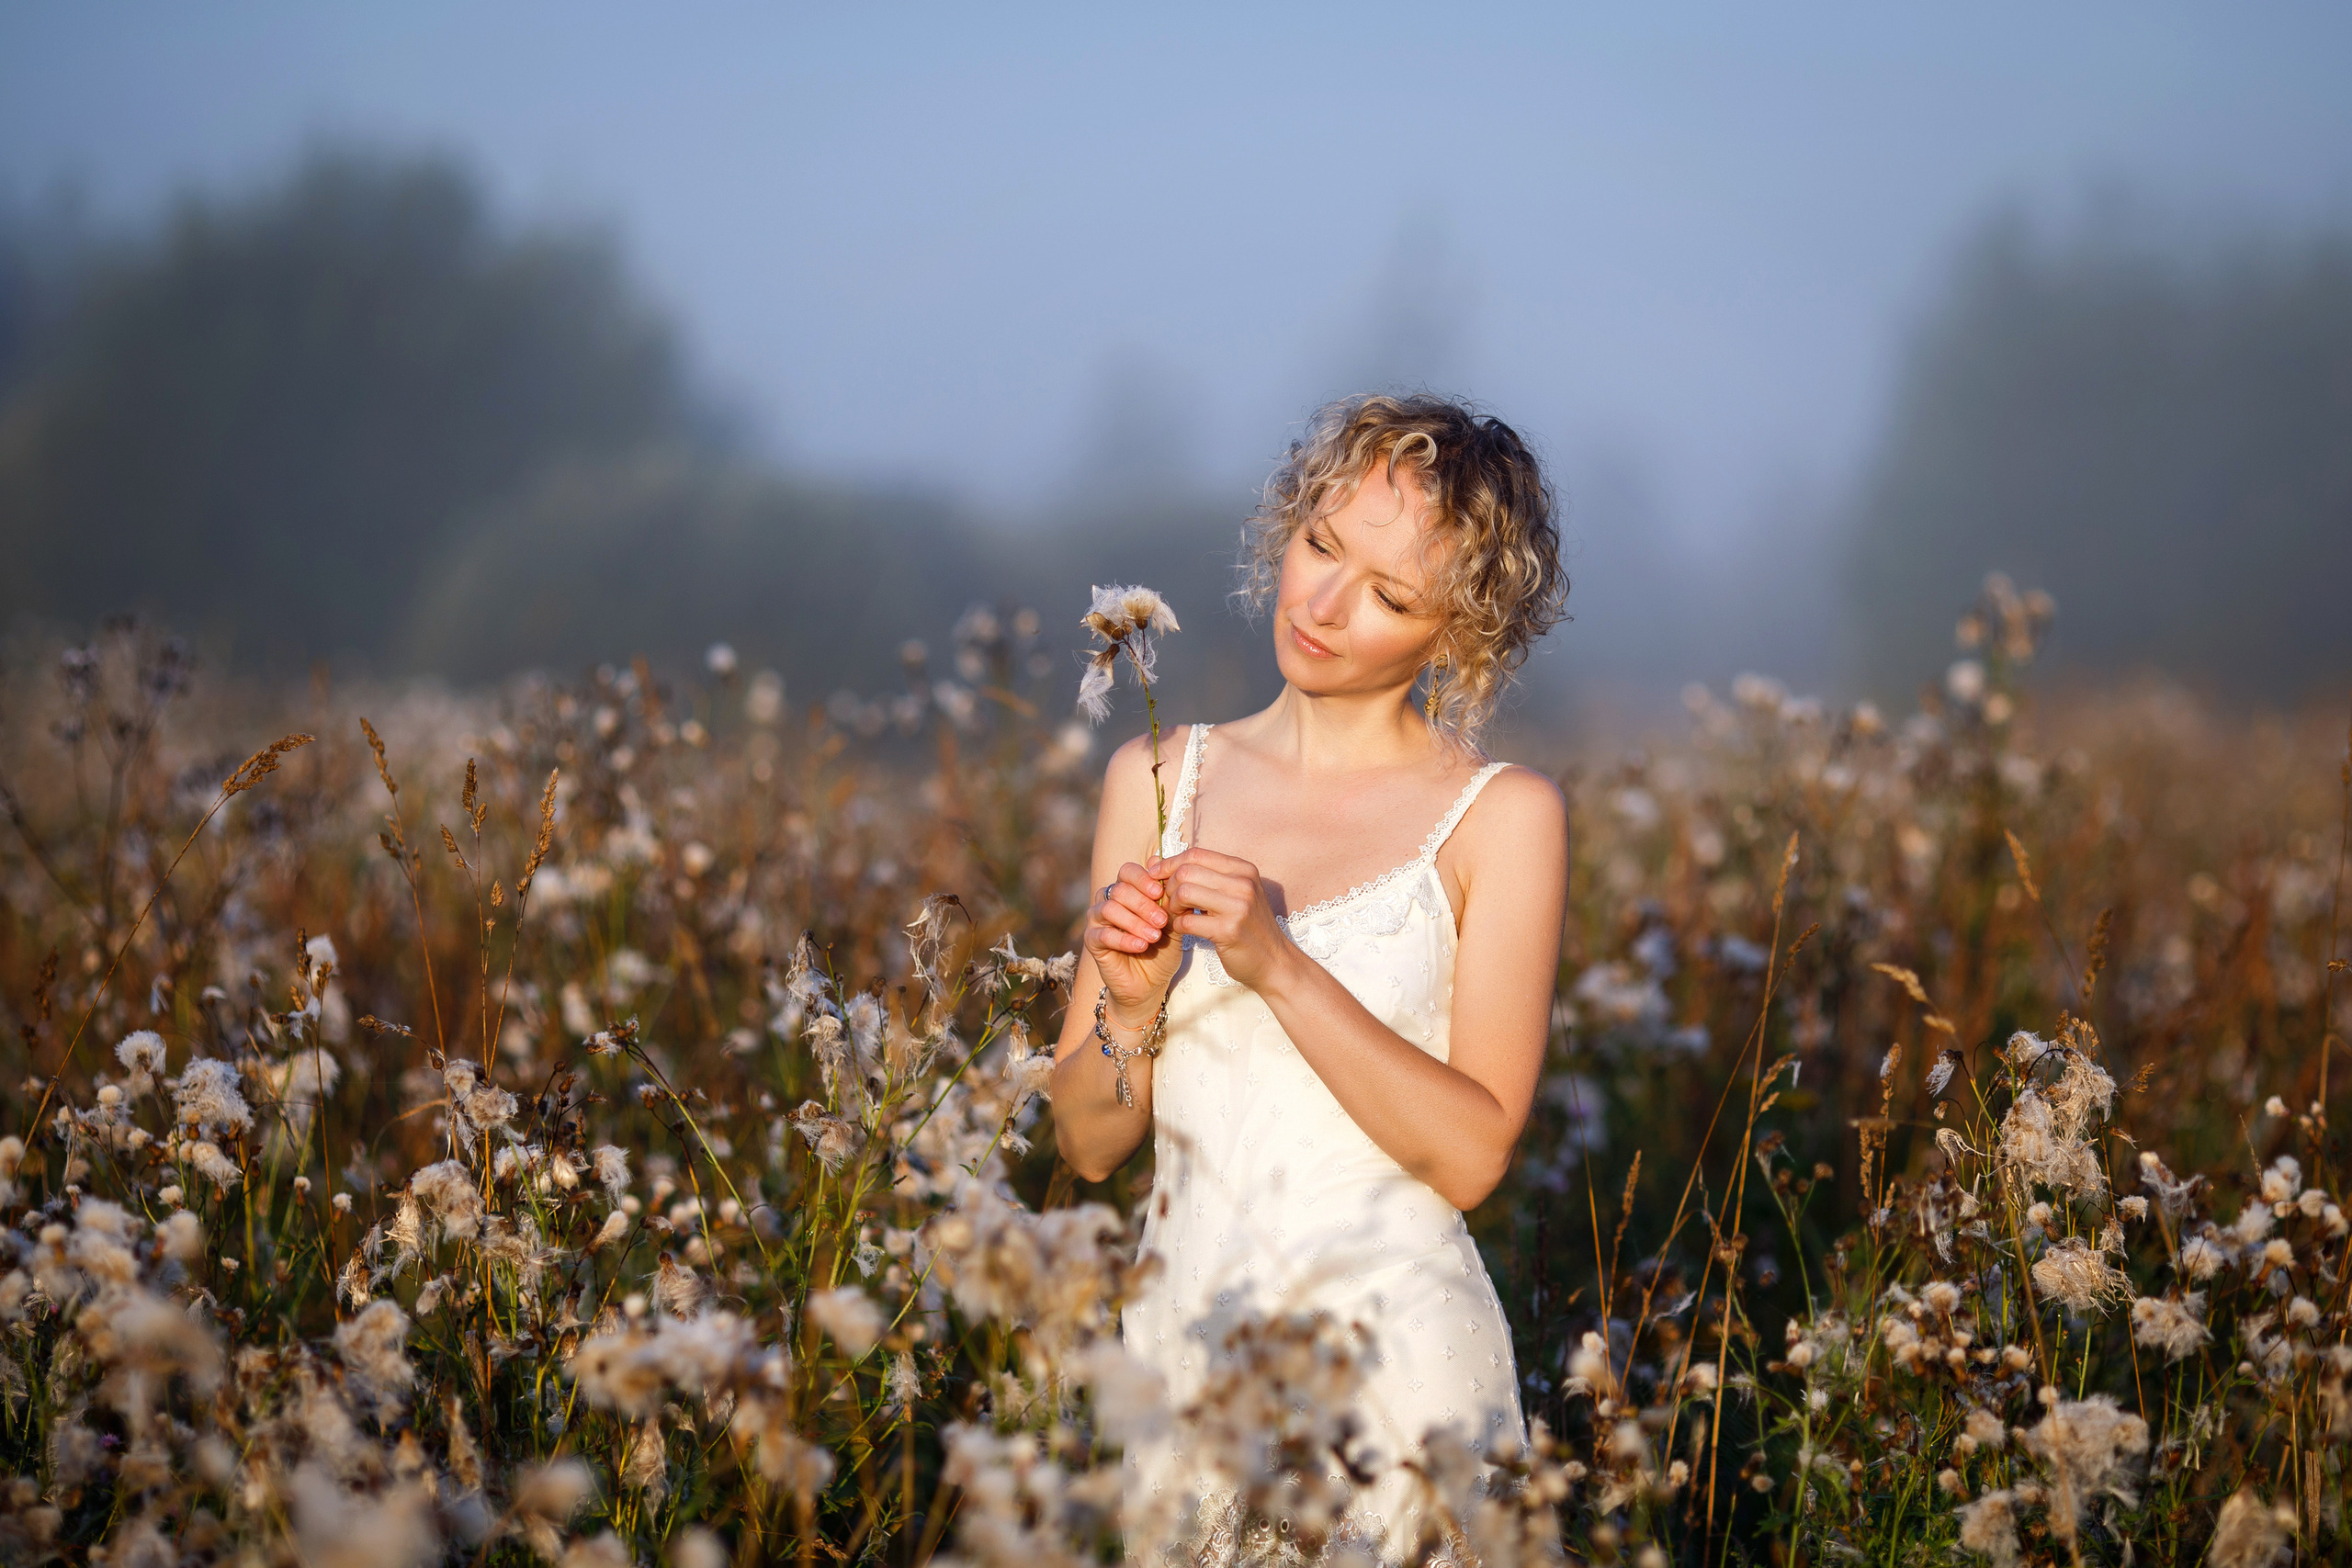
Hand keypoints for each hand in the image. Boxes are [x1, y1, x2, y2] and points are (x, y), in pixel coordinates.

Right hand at [1084, 859, 1179, 1026]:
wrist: (1151, 983)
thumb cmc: (1161, 949)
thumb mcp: (1173, 924)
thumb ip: (1171, 900)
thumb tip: (1172, 872)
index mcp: (1127, 890)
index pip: (1128, 871)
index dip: (1143, 879)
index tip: (1160, 893)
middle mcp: (1108, 900)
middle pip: (1120, 889)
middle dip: (1144, 904)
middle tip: (1162, 921)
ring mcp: (1097, 920)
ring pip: (1109, 909)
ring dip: (1135, 922)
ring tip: (1154, 937)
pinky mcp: (1092, 941)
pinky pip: (1103, 934)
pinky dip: (1124, 939)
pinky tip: (1141, 946)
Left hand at [1160, 846, 1294, 992]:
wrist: (1275, 962)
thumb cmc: (1248, 927)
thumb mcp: (1235, 894)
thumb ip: (1204, 877)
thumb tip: (1157, 861)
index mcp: (1243, 870)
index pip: (1196, 854)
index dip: (1170, 863)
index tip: (1155, 875)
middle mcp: (1243, 883)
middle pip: (1187, 871)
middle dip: (1169, 887)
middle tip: (1171, 903)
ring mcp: (1238, 907)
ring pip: (1184, 893)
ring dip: (1173, 906)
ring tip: (1178, 916)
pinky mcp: (1229, 931)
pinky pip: (1187, 922)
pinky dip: (1178, 926)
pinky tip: (1185, 930)